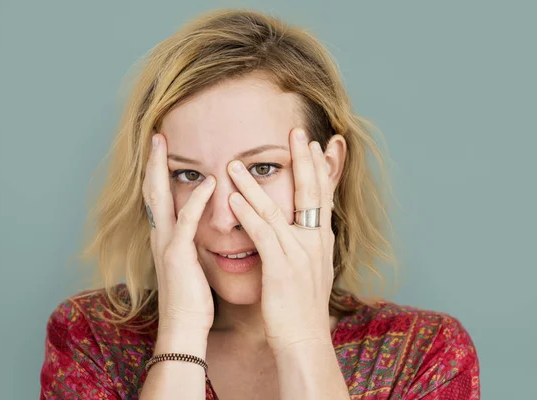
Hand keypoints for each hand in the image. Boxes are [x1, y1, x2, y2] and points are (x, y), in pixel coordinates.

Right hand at [143, 133, 216, 333]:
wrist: (184, 326)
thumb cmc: (191, 298)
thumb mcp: (189, 265)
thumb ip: (191, 243)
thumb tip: (200, 230)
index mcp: (164, 238)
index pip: (157, 198)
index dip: (156, 172)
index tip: (160, 149)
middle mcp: (160, 237)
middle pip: (151, 190)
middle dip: (152, 162)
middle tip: (155, 135)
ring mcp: (166, 244)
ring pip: (160, 198)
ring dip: (162, 169)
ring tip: (165, 144)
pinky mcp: (178, 255)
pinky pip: (187, 221)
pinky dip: (198, 199)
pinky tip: (210, 182)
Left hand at [227, 128, 335, 353]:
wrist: (304, 339)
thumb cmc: (302, 307)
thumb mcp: (312, 270)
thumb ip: (308, 246)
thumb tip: (306, 230)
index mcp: (321, 240)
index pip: (322, 195)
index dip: (319, 168)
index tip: (313, 144)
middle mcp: (315, 241)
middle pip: (311, 192)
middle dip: (303, 160)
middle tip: (296, 131)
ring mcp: (299, 253)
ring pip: (277, 209)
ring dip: (254, 184)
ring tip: (236, 164)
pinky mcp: (282, 267)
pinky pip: (263, 233)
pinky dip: (248, 213)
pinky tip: (233, 198)